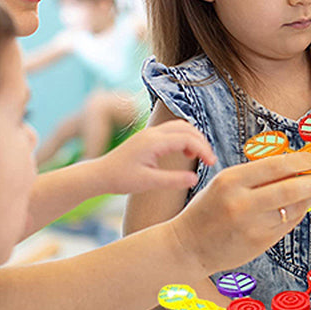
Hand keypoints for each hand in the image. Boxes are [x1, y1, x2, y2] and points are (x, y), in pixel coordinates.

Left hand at [94, 121, 216, 194]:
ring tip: (199, 157)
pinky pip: (172, 130)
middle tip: (209, 161)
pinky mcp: (148, 136)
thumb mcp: (148, 183)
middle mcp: (153, 133)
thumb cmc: (121, 179)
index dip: (203, 149)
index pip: (187, 138)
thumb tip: (195, 178)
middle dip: (202, 142)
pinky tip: (185, 154)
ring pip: (180, 126)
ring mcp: (150, 132)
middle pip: (187, 128)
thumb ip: (173, 180)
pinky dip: (184, 138)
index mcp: (154, 142)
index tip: (211, 164)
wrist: (99, 174)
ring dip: (194, 139)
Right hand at [170, 152, 310, 276]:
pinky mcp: (259, 243)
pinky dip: (298, 213)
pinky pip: (288, 224)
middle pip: (290, 188)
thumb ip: (256, 175)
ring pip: (293, 208)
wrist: (187, 246)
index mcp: (231, 181)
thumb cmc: (208, 210)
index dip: (300, 160)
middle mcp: (241, 203)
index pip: (275, 165)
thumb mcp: (225, 183)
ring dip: (309, 197)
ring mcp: (252, 226)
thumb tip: (295, 165)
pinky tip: (300, 206)